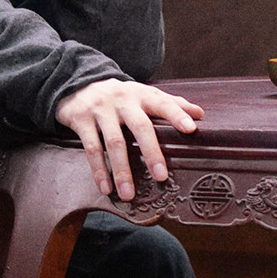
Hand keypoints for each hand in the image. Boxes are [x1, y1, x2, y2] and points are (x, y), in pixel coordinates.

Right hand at [53, 79, 203, 200]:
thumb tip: (200, 113)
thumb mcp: (143, 94)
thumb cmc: (120, 95)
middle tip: (161, 177)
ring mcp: (101, 110)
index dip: (178, 115)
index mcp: (142, 95)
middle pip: (141, 126)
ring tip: (129, 194)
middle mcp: (123, 101)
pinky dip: (98, 170)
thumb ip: (170, 103)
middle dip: (151, 152)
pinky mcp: (81, 119)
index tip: (192, 129)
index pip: (163, 104)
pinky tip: (106, 188)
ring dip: (122, 170)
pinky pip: (91, 148)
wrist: (77, 83)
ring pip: (114, 142)